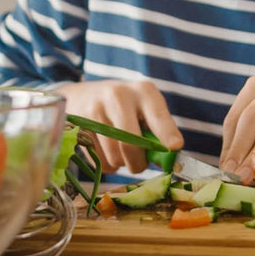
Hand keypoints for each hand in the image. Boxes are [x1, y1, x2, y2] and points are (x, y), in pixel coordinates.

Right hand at [55, 80, 182, 173]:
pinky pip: (98, 160)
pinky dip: (106, 163)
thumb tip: (170, 159)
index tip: (174, 147)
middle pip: (132, 144)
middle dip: (139, 163)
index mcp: (143, 91)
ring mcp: (96, 109)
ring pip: (115, 157)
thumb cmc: (125, 106)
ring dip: (121, 164)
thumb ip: (159, 130)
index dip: (167, 134)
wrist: (84, 94)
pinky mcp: (79, 124)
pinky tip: (105, 149)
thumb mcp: (145, 107)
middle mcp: (119, 96)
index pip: (158, 116)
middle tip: (139, 164)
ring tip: (120, 151)